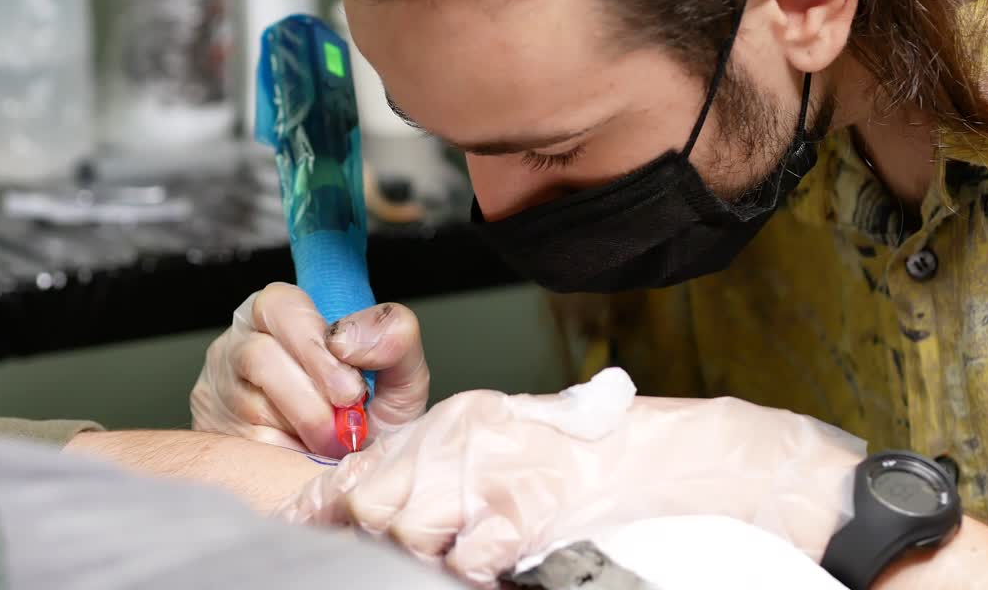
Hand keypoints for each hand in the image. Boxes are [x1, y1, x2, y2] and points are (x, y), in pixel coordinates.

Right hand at [191, 283, 429, 457]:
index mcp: (281, 317)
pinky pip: (244, 444)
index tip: (350, 386)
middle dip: (311, 393)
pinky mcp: (211, 434)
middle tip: (345, 421)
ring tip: (333, 441)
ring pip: (251, 403)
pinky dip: (285, 454)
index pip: (280, 306)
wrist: (346, 479)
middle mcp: (239, 346)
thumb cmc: (369, 422)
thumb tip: (350, 339)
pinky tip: (305, 454)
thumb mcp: (398, 379)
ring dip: (302, 428)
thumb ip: (396, 342)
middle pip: (258, 355)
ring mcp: (218, 390)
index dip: (313, 342)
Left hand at [283, 385, 864, 587]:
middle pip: (377, 505)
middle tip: (436, 545)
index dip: (329, 508)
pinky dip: (477, 571)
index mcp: (456, 417)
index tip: (313, 530)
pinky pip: (464, 559)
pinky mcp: (522, 508)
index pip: (361, 466)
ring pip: (412, 533)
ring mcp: (492, 471)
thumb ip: (435, 476)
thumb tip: (359, 510)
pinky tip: (505, 562)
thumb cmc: (591, 462)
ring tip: (478, 548)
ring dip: (436, 556)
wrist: (675, 466)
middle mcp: (464, 436)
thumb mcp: (500, 452)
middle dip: (391, 537)